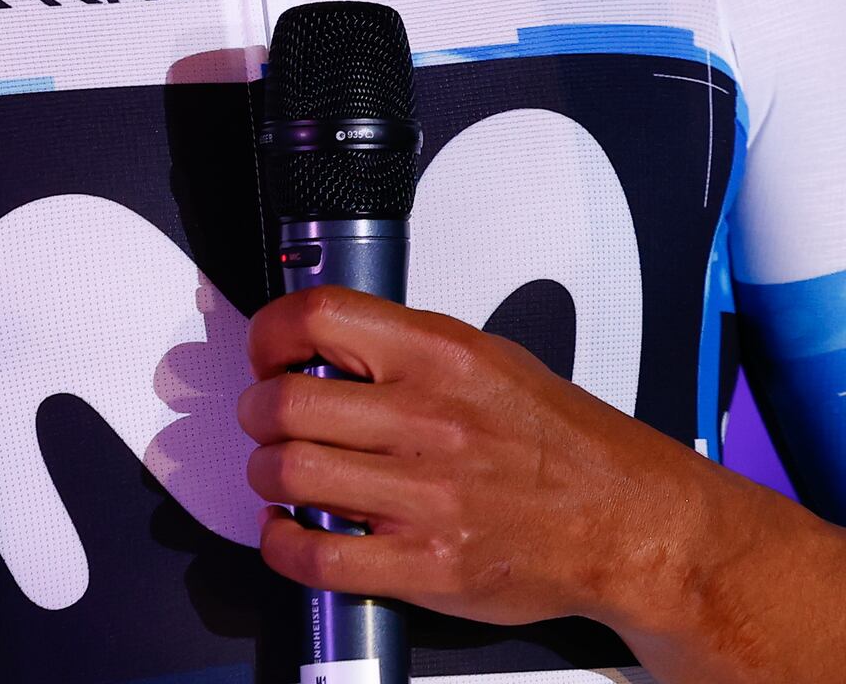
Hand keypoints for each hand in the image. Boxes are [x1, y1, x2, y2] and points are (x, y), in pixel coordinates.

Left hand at [236, 284, 704, 629]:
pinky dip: (283, 546)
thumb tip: (329, 342)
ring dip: (266, 475)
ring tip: (280, 472)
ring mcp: (424, 496)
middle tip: (263, 418)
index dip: (268, 332)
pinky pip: (317, 558)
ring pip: (288, 475)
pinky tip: (291, 532)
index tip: (264, 351)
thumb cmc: (560, 439)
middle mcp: (427, 419)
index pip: (317, 318)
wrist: (627, 520)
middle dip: (256, 412)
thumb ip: (406, 347)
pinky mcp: (425, 565)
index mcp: (440, 354)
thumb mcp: (487, 356)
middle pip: (285, 402)